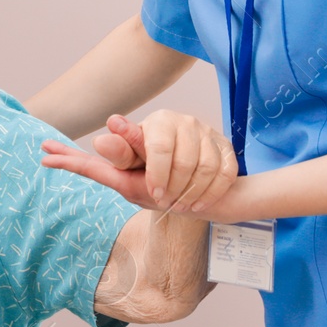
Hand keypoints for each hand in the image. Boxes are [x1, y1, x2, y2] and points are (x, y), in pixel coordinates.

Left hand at [41, 110, 237, 212]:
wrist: (181, 176)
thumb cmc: (148, 168)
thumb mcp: (128, 165)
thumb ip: (117, 155)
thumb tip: (99, 142)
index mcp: (159, 122)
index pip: (160, 148)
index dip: (157, 175)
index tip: (153, 194)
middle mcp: (186, 122)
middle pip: (185, 161)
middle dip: (174, 188)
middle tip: (164, 202)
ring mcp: (209, 134)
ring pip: (207, 168)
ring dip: (193, 193)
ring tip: (180, 205)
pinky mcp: (226, 149)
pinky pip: (226, 173)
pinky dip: (212, 194)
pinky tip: (198, 204)